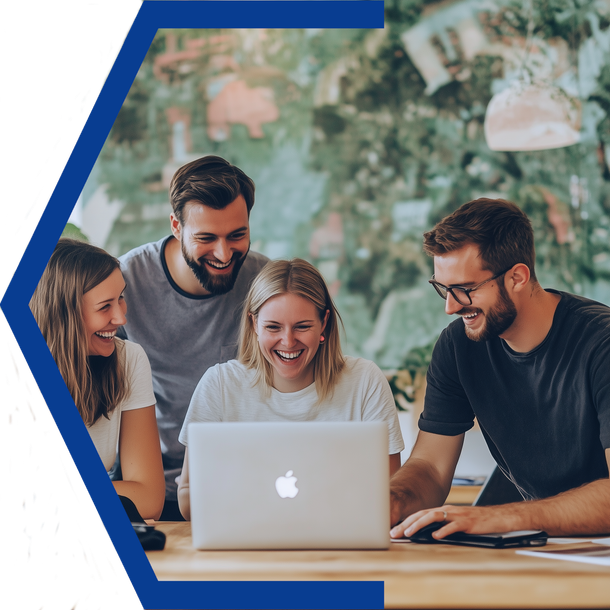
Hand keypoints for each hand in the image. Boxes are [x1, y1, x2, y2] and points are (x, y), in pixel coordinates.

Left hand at [390, 504, 520, 539]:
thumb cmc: (476, 522)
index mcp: (443, 511)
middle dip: (406, 523)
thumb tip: (425, 535)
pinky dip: (443, 531)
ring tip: (409, 533)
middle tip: (394, 533)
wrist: (498, 517)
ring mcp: (457, 515)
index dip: (405, 521)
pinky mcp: (468, 522)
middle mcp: (447, 510)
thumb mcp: (455, 523)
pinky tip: (436, 536)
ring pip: (434, 517)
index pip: (419, 514)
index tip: (393, 530)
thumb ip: (441, 526)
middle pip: (422, 514)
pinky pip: (454, 526)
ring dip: (419, 525)